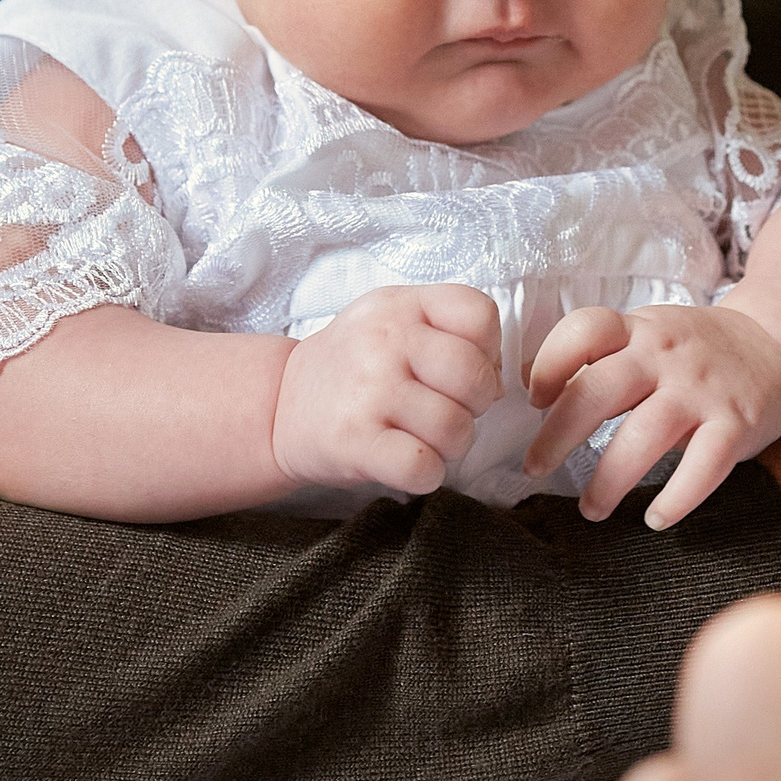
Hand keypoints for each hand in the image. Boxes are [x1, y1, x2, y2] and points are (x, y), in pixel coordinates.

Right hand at [272, 284, 501, 495]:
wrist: (280, 405)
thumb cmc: (354, 366)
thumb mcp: (393, 322)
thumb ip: (448, 332)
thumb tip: (500, 377)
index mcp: (400, 305)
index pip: (479, 314)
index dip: (488, 350)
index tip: (463, 370)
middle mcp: (383, 340)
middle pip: (474, 375)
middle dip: (476, 404)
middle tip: (450, 410)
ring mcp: (368, 391)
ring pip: (455, 427)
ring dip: (453, 445)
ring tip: (425, 438)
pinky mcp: (354, 441)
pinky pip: (422, 467)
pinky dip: (428, 475)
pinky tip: (410, 463)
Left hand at [526, 304, 780, 527]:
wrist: (778, 348)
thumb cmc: (697, 351)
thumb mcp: (648, 335)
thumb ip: (599, 356)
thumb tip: (526, 382)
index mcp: (639, 329)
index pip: (585, 329)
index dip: (551, 363)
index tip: (534, 399)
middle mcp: (667, 354)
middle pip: (600, 390)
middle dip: (558, 435)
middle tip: (535, 469)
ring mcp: (703, 388)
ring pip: (644, 435)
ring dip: (609, 480)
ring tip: (591, 509)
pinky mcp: (737, 423)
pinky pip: (703, 466)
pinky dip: (677, 499)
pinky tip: (656, 518)